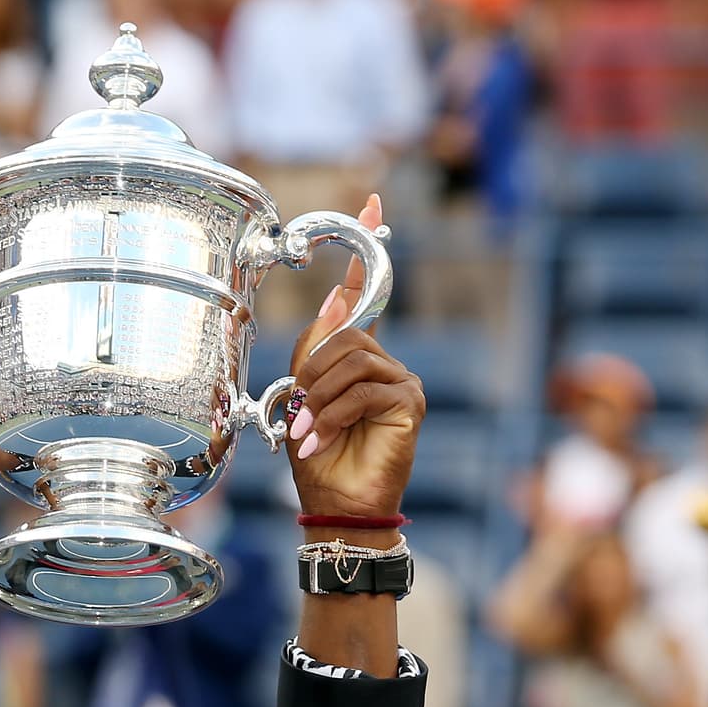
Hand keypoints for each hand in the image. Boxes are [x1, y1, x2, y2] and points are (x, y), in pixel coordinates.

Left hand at [285, 195, 424, 525]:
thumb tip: (337, 300)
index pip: (365, 294)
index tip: (370, 199)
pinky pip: (366, 390)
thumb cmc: (319, 459)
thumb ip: (316, 351)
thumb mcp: (304, 399)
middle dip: (311, 374)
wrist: (337, 508)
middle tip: (298, 414)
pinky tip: (322, 441)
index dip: (366, 246)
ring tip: (307, 433)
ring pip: (353, 362)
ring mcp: (403, 383)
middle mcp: (387, 364)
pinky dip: (335, 416)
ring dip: (319, 400)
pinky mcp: (409, 403)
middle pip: (346, 334)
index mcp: (359, 359)